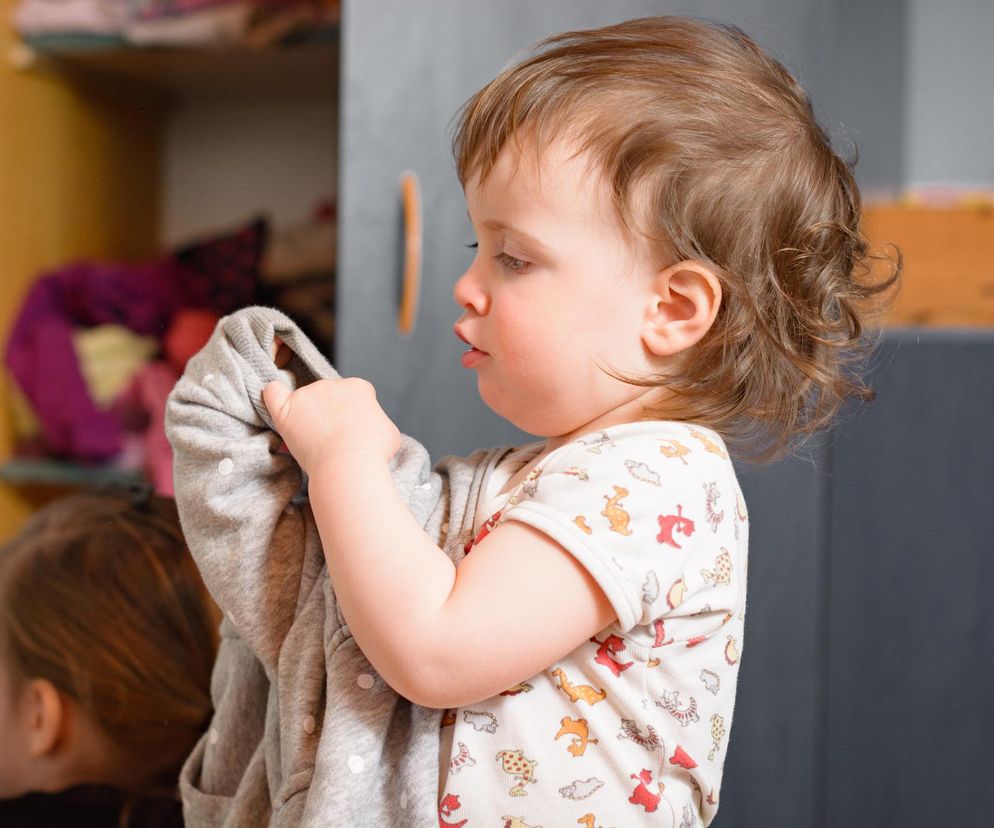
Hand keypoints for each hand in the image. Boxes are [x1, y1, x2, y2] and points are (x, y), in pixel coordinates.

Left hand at [262, 373, 400, 474]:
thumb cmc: (373, 453)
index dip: (352, 414)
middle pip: (328, 396)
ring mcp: (308, 394)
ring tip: (315, 444)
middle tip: (333, 441)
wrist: (349, 465)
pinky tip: (276, 403)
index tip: (352, 432)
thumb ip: (376, 422)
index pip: (353, 395)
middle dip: (330, 415)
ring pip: (305, 401)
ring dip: (308, 417)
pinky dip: (273, 395)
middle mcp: (333, 384)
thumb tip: (371, 428)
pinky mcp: (287, 409)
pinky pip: (272, 392)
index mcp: (359, 387)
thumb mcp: (389, 433)